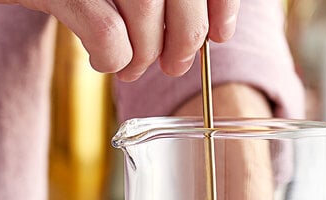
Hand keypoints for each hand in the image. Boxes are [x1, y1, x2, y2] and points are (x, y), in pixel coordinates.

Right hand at [0, 0, 239, 79]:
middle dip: (186, 39)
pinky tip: (105, 62)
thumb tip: (210, 28)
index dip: (221, 5)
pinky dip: (114, 60)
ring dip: (145, 54)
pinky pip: (108, 34)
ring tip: (132, 67)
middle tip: (174, 65)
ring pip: (146, 12)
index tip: (221, 36)